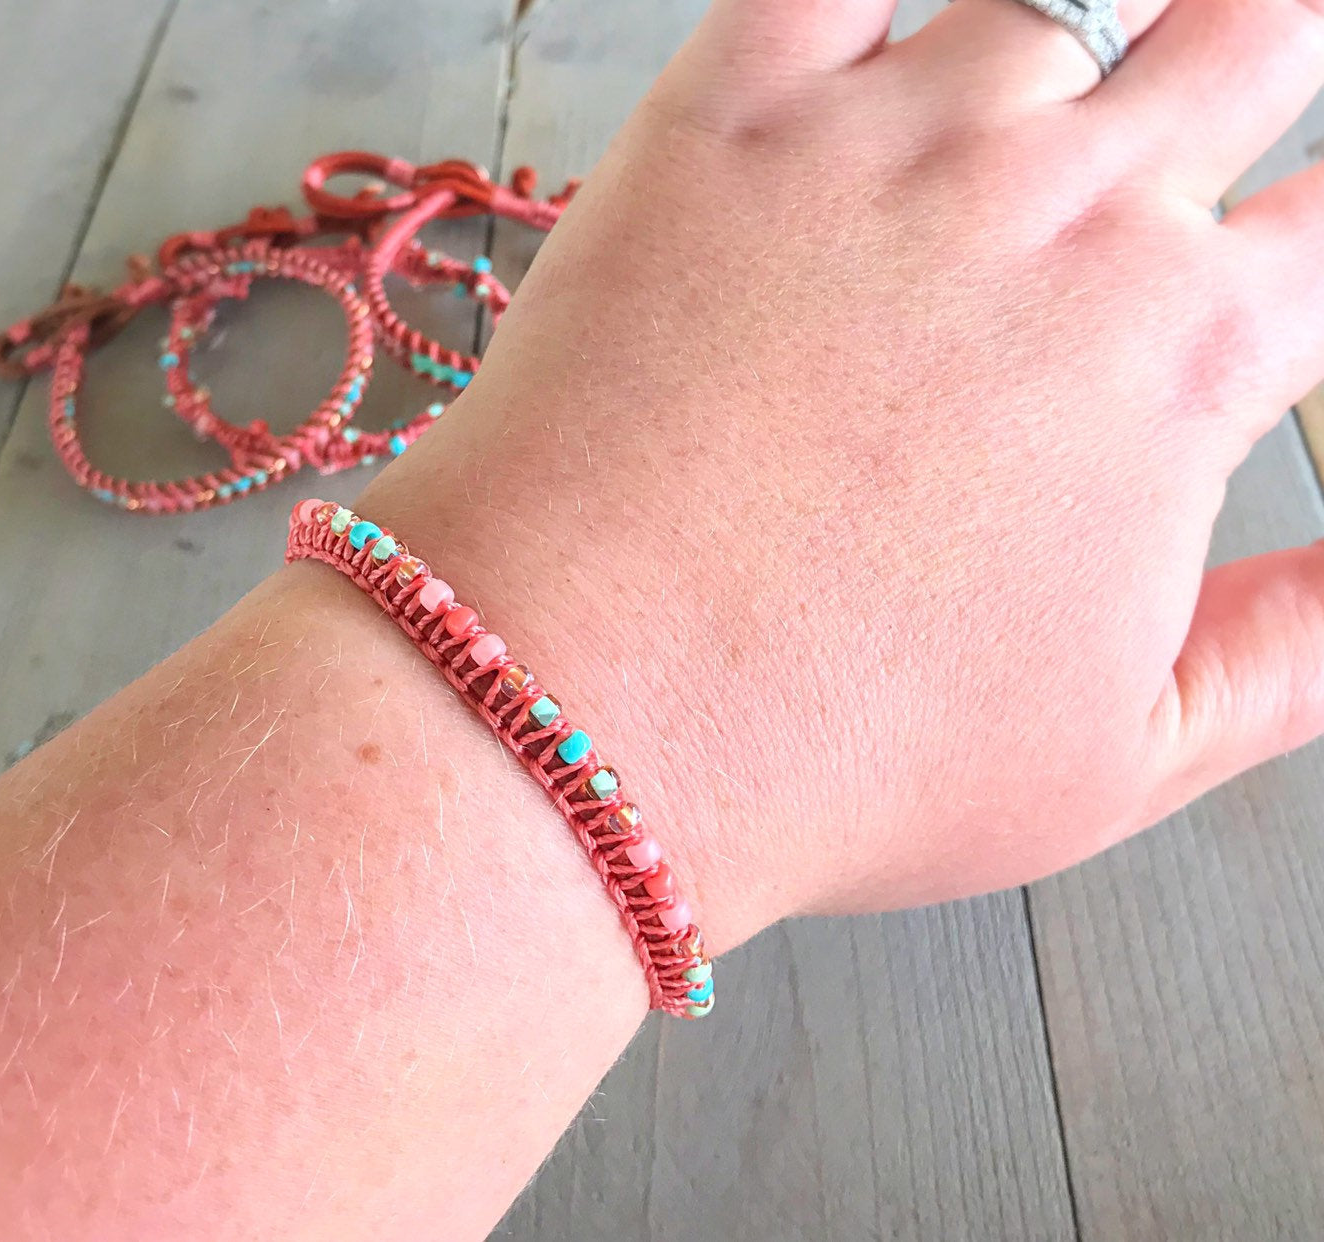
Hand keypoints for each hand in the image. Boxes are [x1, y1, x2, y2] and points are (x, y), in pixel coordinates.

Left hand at [362, 0, 1323, 944]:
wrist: (582, 703)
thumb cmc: (830, 751)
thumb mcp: (1113, 760)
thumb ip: (1288, 654)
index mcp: (1184, 354)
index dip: (1317, 221)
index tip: (1286, 234)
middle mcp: (1062, 212)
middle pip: (1244, 35)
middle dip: (1262, 36)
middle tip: (1238, 51)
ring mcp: (889, 142)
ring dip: (1085, 23)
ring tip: (1053, 82)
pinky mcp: (725, 116)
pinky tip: (891, 30)